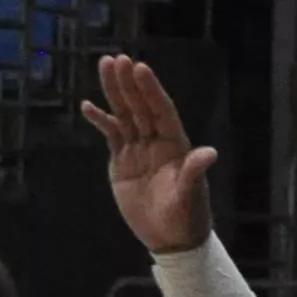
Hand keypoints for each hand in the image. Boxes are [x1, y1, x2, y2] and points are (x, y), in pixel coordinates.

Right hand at [79, 53, 216, 255]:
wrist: (169, 237)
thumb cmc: (185, 216)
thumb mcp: (189, 196)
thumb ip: (193, 172)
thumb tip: (208, 153)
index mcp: (175, 145)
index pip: (160, 111)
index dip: (150, 90)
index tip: (140, 68)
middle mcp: (156, 141)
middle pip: (140, 106)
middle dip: (128, 83)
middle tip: (117, 59)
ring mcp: (138, 149)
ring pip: (125, 115)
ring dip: (114, 92)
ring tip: (105, 66)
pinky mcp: (122, 161)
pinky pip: (111, 135)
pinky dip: (101, 121)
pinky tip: (88, 106)